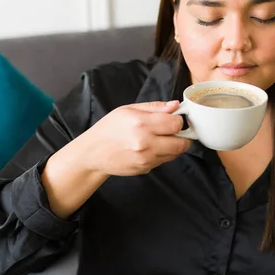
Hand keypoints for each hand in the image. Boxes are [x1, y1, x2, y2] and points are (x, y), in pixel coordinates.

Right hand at [76, 100, 191, 175]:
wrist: (93, 153)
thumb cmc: (109, 129)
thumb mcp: (128, 109)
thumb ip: (154, 107)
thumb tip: (175, 105)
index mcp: (141, 123)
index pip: (176, 124)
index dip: (178, 121)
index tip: (173, 120)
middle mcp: (145, 143)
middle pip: (181, 143)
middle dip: (181, 136)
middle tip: (172, 132)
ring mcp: (146, 158)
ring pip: (175, 154)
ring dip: (173, 146)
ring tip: (159, 140)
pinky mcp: (145, 168)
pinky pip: (164, 161)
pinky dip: (163, 155)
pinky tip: (150, 148)